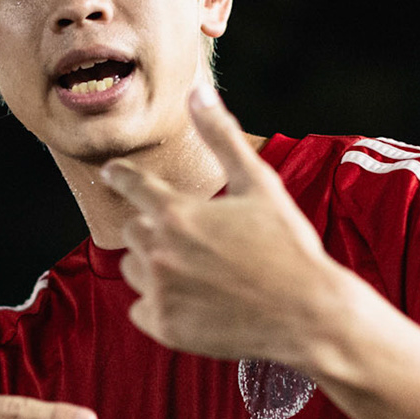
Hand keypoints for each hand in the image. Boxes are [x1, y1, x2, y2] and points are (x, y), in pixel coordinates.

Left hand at [100, 86, 345, 364]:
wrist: (307, 313)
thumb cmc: (287, 245)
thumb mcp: (259, 184)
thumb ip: (222, 137)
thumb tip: (198, 92)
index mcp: (177, 212)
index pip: (131, 185)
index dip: (121, 176)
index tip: (112, 172)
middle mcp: (159, 250)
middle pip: (133, 229)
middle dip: (154, 228)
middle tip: (192, 238)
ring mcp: (159, 291)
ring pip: (133, 270)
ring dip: (153, 266)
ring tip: (197, 271)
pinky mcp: (164, 327)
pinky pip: (140, 309)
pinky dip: (159, 304)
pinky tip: (194, 301)